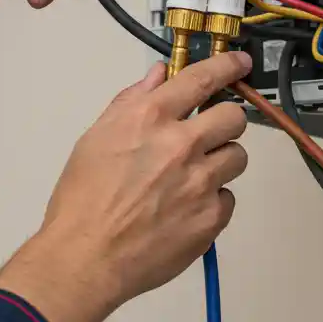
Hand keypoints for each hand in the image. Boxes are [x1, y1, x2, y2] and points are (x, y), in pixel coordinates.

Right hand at [0, 53, 252, 321]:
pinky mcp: (210, 218)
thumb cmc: (83, 200)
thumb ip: (131, 101)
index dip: (227, 66)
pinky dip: (212, 201)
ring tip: (190, 178)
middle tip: (207, 134)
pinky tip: (184, 208)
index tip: (239, 63)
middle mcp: (181, 145)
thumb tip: (157, 77)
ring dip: (219, 162)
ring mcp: (200, 183)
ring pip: (237, 157)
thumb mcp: (96, 137)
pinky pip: (227, 198)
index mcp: (149, 118)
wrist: (85, 258)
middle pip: (234, 117)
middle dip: (224, 121)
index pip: (202, 78)